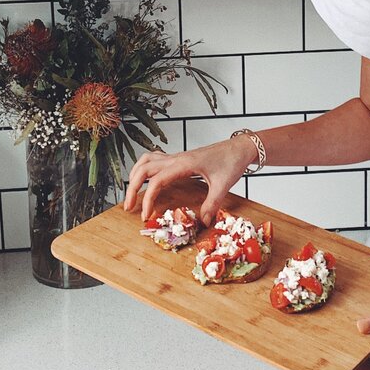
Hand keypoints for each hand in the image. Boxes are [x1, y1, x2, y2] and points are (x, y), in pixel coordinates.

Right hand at [122, 137, 256, 224]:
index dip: (148, 199)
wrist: (240, 147)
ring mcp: (177, 157)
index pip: (157, 181)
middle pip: (144, 169)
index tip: (146, 216)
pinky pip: (155, 159)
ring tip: (132, 192)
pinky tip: (147, 180)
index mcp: (184, 164)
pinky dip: (145, 168)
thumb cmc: (232, 161)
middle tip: (129, 207)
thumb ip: (212, 203)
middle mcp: (176, 158)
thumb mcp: (224, 185)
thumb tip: (204, 222)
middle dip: (132, 187)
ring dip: (135, 174)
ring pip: (146, 160)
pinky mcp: (180, 158)